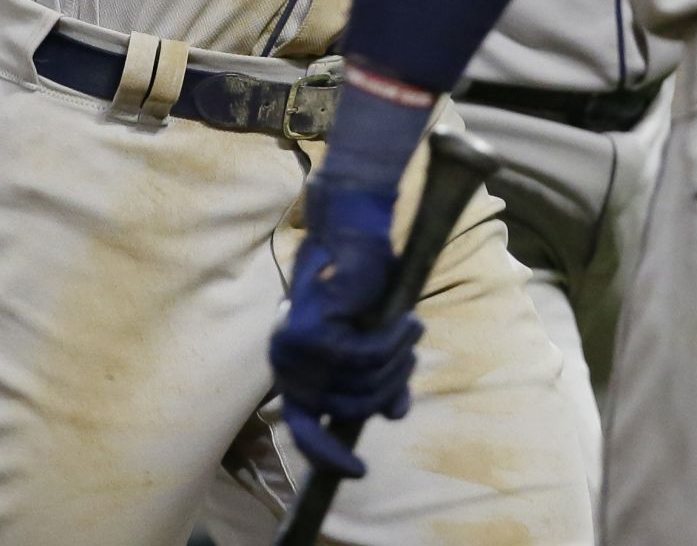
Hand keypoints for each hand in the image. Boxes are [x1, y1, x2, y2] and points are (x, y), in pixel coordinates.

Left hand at [270, 204, 421, 478]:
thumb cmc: (362, 277)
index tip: (358, 470)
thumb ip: (377, 376)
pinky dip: (396, 342)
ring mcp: (297, 349)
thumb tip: (394, 414)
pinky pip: (369, 359)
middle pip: (346, 409)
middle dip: (389, 387)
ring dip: (398, 361)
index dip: (329, 454)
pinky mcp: (317, 333)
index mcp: (291, 365)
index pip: (304, 428)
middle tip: (411, 356)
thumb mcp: (372, 336)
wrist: (353, 226)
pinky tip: (408, 320)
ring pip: (362, 385)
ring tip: (411, 328)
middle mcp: (285, 361)